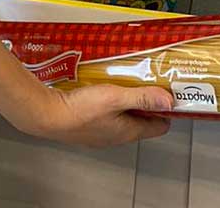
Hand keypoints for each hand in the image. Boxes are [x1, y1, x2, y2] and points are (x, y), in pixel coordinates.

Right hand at [11, 83, 172, 147]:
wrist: (49, 115)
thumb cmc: (81, 110)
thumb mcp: (116, 98)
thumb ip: (142, 98)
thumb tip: (168, 100)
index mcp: (128, 131)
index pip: (158, 127)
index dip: (166, 112)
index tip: (169, 96)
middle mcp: (117, 136)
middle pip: (141, 122)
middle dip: (147, 105)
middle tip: (149, 85)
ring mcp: (101, 132)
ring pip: (123, 118)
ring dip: (128, 104)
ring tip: (126, 84)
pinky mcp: (87, 125)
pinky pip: (106, 115)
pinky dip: (111, 104)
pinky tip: (103, 90)